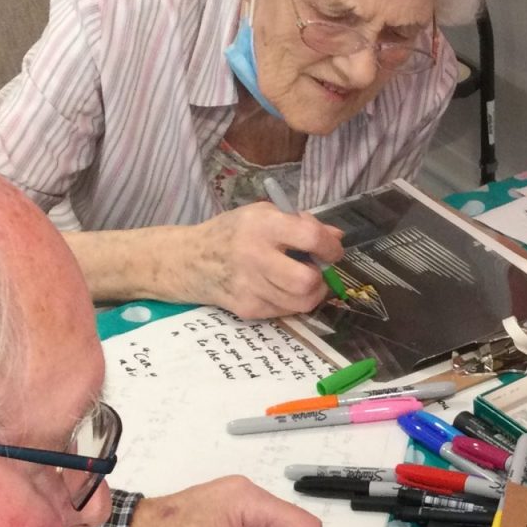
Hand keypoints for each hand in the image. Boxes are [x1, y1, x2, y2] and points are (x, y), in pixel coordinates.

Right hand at [186, 203, 345, 319]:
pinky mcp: (247, 308)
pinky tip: (280, 288)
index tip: (332, 251)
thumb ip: (301, 224)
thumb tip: (336, 238)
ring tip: (301, 280)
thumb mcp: (262, 214)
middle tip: (316, 270)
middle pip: (306, 280)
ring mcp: (249, 287)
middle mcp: (254, 256)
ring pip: (301, 302)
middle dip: (320, 278)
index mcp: (261, 225)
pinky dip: (290, 301)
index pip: (309, 237)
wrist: (190, 260)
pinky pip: (285, 311)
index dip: (329, 247)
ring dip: (310, 293)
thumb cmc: (232, 233)